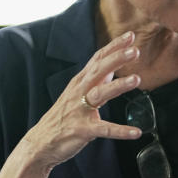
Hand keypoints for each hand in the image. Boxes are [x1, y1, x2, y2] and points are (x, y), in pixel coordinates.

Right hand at [24, 31, 142, 172]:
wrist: (41, 141)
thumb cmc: (62, 116)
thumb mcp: (77, 92)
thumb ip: (95, 79)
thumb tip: (113, 65)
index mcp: (80, 82)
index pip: (98, 59)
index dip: (113, 47)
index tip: (130, 35)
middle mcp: (79, 92)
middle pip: (98, 70)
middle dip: (116, 59)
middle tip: (135, 50)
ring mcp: (80, 110)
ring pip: (100, 94)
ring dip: (118, 86)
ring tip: (137, 79)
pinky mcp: (82, 129)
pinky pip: (104, 129)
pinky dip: (120, 131)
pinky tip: (135, 132)